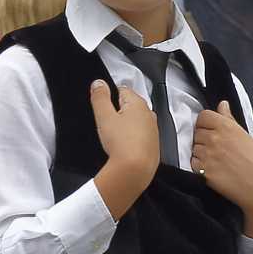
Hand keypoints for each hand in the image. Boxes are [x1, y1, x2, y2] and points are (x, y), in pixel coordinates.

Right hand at [90, 75, 159, 210]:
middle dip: (118, 112)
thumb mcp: (104, 116)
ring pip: (136, 122)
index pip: (122, 90)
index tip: (102, 108)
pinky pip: (141, 136)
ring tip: (115, 138)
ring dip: (126, 126)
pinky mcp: (153, 145)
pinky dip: (132, 139)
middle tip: (107, 125)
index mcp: (138, 103)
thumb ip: (100, 97)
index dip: (109, 97)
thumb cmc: (121, 144)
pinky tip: (124, 147)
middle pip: (129, 106)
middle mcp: (149, 115)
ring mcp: (153, 130)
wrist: (135, 170)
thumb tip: (99, 83)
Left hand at [190, 100, 252, 237]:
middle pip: (197, 132)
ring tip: (217, 160)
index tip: (212, 130)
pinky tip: (213, 170)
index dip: (206, 124)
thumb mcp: (245, 135)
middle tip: (218, 149)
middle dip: (204, 139)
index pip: (203, 116)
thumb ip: (229, 119)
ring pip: (194, 148)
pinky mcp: (203, 171)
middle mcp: (214, 137)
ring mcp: (207, 154)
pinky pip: (193, 163)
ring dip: (201, 153)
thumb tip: (222, 104)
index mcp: (225, 125)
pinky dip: (199, 166)